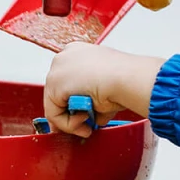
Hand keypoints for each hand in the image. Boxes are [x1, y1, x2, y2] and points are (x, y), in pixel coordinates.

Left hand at [43, 44, 161, 136]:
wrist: (127, 77)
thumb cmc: (127, 79)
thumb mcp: (107, 87)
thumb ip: (94, 100)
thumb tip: (92, 117)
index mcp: (78, 52)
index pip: (68, 82)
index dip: (73, 102)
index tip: (85, 116)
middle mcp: (64, 58)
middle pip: (58, 93)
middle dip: (71, 114)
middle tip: (85, 126)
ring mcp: (56, 70)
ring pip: (55, 104)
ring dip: (71, 121)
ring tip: (89, 125)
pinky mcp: (53, 85)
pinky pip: (53, 113)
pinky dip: (67, 124)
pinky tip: (84, 121)